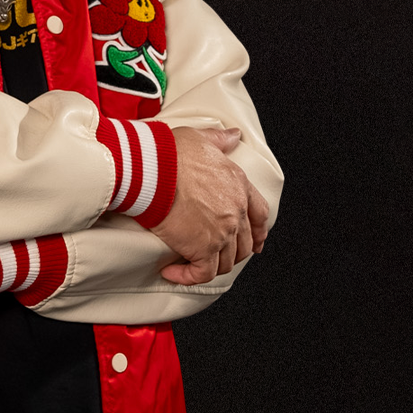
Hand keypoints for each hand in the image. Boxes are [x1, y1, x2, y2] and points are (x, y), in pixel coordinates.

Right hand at [151, 126, 269, 284]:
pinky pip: (202, 273)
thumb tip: (235, 135)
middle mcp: (235, 211)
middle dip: (233, 252)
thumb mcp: (200, 138)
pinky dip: (188, 277)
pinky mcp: (201, 248)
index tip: (256, 241)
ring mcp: (221, 232)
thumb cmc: (171, 152)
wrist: (152, 168)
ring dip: (210, 265)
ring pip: (226, 262)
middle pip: (244, 243)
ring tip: (190, 262)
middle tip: (216, 255)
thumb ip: (220, 139)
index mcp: (238, 184)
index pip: (260, 214)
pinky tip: (172, 272)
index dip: (259, 231)